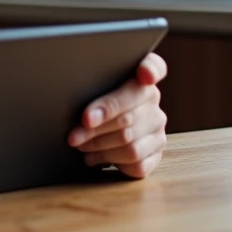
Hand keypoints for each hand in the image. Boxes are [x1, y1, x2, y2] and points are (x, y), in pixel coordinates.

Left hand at [67, 53, 167, 178]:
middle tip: (74, 135)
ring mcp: (157, 127)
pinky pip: (138, 164)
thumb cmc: (92, 98)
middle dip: (95, 129)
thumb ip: (93, 82)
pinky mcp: (156, 151)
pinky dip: (112, 162)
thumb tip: (85, 111)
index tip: (144, 76)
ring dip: (100, 148)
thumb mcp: (90, 83)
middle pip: (128, 117)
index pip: (153, 67)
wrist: (102, 121)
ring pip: (131, 145)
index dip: (149, 71)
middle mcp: (153, 100)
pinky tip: (95, 157)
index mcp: (141, 74)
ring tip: (81, 146)